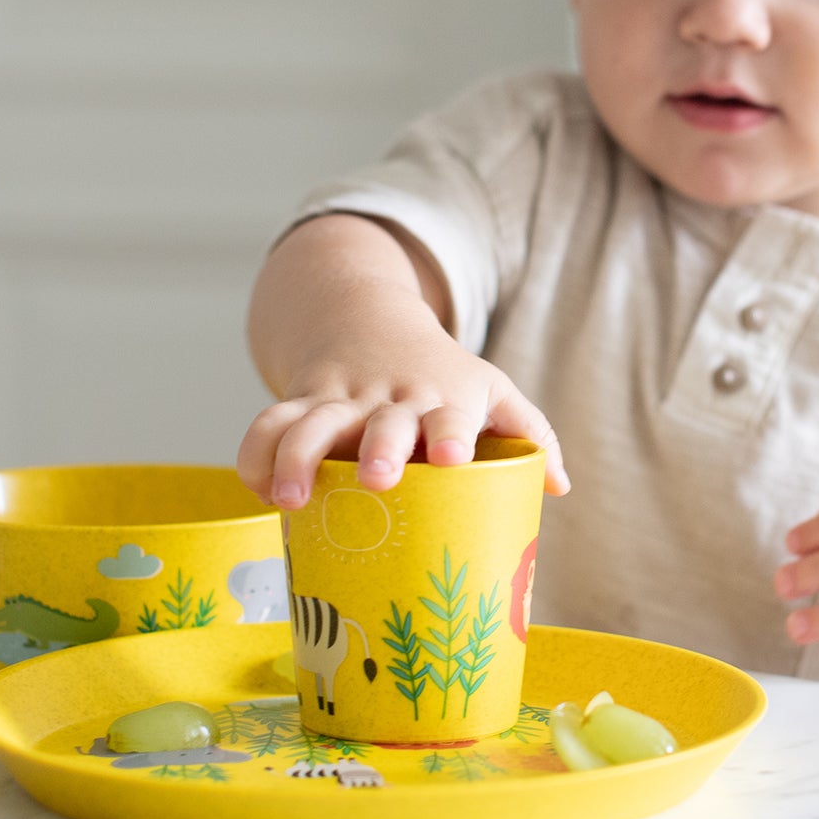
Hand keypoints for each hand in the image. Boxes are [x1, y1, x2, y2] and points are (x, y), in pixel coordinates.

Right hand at [237, 332, 569, 510]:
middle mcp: (389, 399)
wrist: (368, 319)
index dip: (450, 435)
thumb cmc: (441, 375)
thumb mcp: (490, 389)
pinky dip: (257, 455)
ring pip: (310, 422)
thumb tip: (560, 487)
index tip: (451, 458)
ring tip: (290, 500)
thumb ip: (530, 431)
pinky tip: (259, 491)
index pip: (451, 417)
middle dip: (378, 447)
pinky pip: (269, 425)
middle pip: (381, 423)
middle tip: (377, 478)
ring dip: (298, 458)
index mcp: (442, 399)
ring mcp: (340, 400)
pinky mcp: (300, 404)